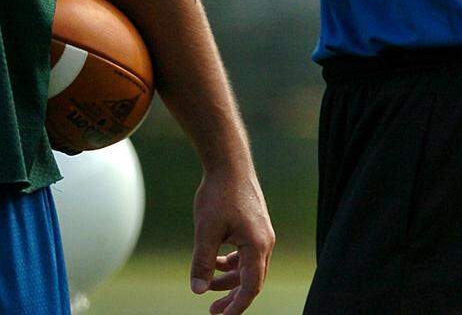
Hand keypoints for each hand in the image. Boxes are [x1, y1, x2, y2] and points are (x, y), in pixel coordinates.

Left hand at [189, 166, 274, 314]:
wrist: (229, 162)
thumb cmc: (218, 193)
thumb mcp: (205, 230)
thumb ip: (202, 262)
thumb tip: (197, 290)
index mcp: (257, 246)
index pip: (251, 287)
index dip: (237, 306)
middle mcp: (265, 242)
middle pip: (252, 280)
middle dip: (233, 297)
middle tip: (213, 311)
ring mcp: (262, 233)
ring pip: (249, 267)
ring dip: (231, 279)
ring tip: (209, 287)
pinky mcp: (255, 225)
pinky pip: (247, 253)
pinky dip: (233, 262)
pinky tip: (217, 261)